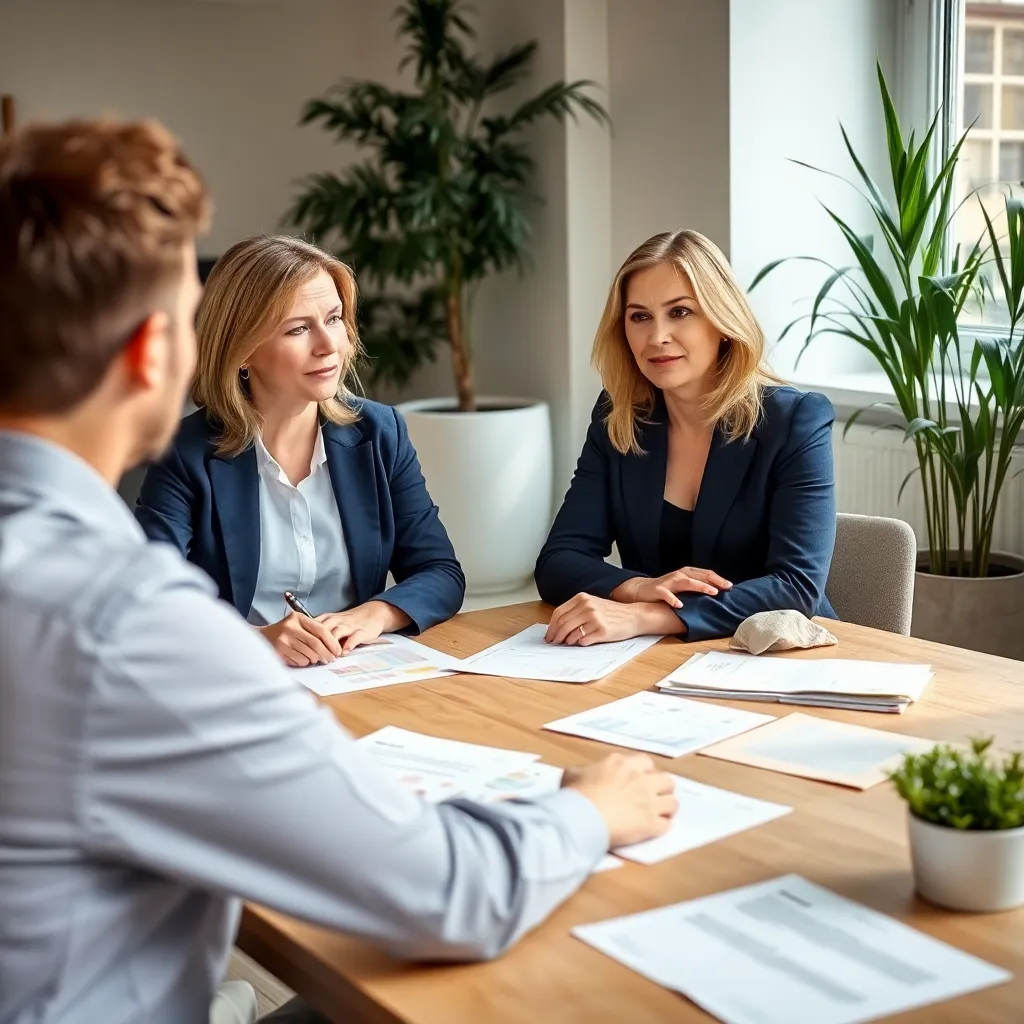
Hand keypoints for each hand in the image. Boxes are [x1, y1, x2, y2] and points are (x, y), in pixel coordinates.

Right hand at [259, 612, 341, 666]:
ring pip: (308, 654)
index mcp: (298, 618)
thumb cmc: (286, 631)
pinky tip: (303, 659)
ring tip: (316, 658)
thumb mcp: (298, 624)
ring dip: (315, 659)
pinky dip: (305, 662)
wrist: (262, 637)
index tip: (338, 650)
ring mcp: (283, 640)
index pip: (320, 630)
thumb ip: (313, 630)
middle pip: (315, 644)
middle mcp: (290, 628)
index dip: (332, 642)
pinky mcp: (279, 652)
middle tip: (331, 659)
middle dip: (326, 654)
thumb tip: (333, 646)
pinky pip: (299, 661)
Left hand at [316, 600, 410, 654]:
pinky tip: (345, 652)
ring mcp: (349, 626)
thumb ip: (320, 633)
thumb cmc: (350, 621)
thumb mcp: (333, 623)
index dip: (307, 639)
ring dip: (331, 646)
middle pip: (322, 631)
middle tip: (314, 658)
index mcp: (328, 619)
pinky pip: (353, 637)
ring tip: (329, 658)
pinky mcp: (361, 631)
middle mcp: (337, 621)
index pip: (313, 627)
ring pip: (337, 633)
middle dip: (317, 645)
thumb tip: (307, 647)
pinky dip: (348, 644)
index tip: (304, 651)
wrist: (372, 614)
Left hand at [544, 593, 644, 645]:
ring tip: (567, 643)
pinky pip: (583, 640)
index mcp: (582, 598)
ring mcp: (595, 619)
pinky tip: (580, 642)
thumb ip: (576, 611)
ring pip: (571, 634)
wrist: (634, 616)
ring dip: (566, 641)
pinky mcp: (602, 631)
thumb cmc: (612, 613)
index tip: (549, 635)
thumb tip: (557, 627)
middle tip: (553, 643)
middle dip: (555, 636)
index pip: (559, 613)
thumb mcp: (592, 605)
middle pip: (563, 624)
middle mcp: (587, 607)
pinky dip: (578, 643)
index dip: (551, 626)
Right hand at [564, 753, 677, 847]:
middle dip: (663, 789)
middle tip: (653, 797)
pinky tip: (653, 829)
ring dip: (667, 808)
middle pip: (667, 780)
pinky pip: (666, 825)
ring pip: (673, 803)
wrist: (581, 818)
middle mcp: (641, 779)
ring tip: (659, 814)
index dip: (645, 772)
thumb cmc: (575, 794)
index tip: (639, 780)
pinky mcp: (651, 824)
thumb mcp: (573, 774)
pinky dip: (661, 827)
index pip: (646, 762)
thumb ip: (583, 771)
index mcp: (623, 764)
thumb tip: (583, 774)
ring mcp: (649, 802)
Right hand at [611, 567, 732, 608]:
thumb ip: (697, 588)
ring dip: (700, 586)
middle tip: (726, 588)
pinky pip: (666, 594)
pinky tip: (680, 605)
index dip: (719, 579)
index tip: (731, 586)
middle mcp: (679, 575)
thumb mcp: (683, 586)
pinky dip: (673, 599)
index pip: (706, 573)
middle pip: (699, 576)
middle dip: (714, 581)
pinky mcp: (658, 590)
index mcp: (687, 573)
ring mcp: (669, 582)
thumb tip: (718, 596)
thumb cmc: (667, 589)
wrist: (641, 589)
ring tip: (712, 592)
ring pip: (686, 582)